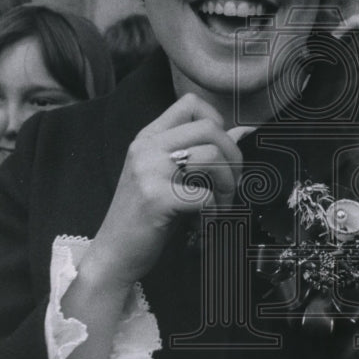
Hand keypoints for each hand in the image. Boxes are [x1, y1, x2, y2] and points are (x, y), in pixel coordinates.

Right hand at [83, 93, 243, 289]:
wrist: (114, 254)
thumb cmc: (147, 216)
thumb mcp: (171, 176)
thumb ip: (202, 151)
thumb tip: (245, 130)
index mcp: (149, 137)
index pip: (191, 104)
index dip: (217, 123)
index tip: (220, 152)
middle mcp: (146, 147)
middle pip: (210, 128)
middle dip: (233, 157)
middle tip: (230, 185)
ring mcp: (148, 171)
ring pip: (212, 157)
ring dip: (228, 186)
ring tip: (219, 207)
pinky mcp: (155, 199)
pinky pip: (205, 196)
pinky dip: (215, 212)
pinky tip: (206, 224)